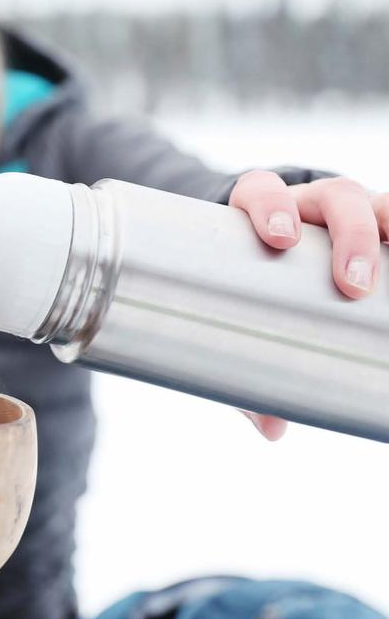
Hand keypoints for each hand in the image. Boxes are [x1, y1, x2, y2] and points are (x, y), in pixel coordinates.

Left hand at [230, 172, 388, 439]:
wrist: (279, 258)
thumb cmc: (253, 287)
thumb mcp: (244, 317)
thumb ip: (247, 365)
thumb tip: (271, 427)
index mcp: (260, 212)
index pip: (260, 191)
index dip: (269, 206)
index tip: (279, 238)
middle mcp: (310, 204)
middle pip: (335, 198)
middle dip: (349, 235)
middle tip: (353, 284)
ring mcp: (351, 214)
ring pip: (378, 204)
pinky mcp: (381, 230)